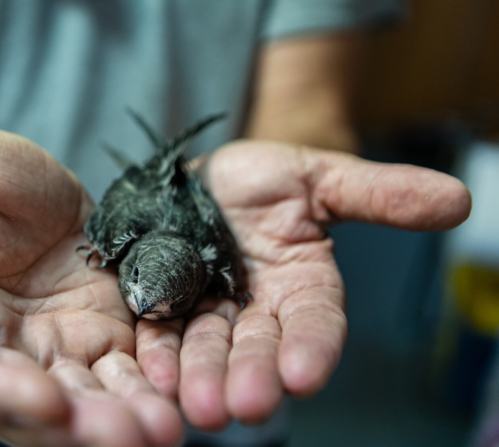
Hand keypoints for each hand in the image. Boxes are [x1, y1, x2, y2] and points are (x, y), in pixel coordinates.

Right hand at [0, 125, 183, 446]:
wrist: (42, 191)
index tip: (41, 400)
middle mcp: (0, 356)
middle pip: (29, 408)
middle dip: (77, 427)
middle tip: (130, 436)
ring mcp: (56, 358)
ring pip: (86, 405)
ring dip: (122, 423)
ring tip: (164, 431)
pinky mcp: (106, 349)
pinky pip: (129, 380)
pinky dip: (153, 392)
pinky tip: (183, 400)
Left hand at [135, 141, 471, 427]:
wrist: (194, 177)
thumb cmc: (260, 178)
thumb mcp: (317, 176)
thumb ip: (376, 193)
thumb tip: (457, 199)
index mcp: (302, 285)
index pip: (315, 324)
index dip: (311, 349)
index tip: (303, 375)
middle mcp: (257, 310)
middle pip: (258, 348)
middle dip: (252, 376)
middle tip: (244, 406)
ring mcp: (206, 312)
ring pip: (208, 350)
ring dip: (204, 378)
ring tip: (199, 405)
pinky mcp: (162, 308)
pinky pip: (160, 335)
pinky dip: (159, 357)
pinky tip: (156, 376)